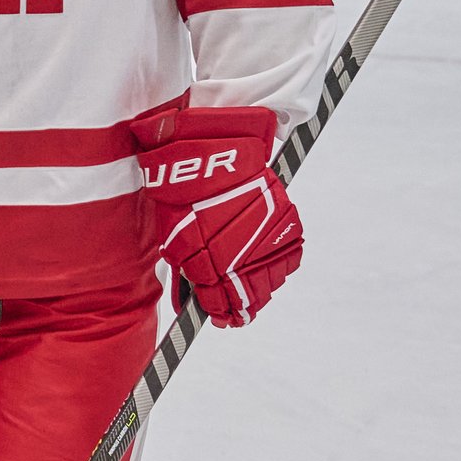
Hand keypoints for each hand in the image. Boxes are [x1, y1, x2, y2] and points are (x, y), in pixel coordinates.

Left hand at [131, 105, 302, 326]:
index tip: (220, 318)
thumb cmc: (184, 182)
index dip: (218, 311)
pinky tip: (268, 268)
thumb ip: (183, 260)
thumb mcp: (171, 223)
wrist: (215, 142)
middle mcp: (241, 247)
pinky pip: (289, 254)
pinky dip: (279, 264)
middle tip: (236, 314)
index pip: (218, 297)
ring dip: (261, 287)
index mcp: (207, 252)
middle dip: (242, 306)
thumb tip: (191, 289)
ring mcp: (266, 233)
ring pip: (270, 276)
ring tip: (251, 294)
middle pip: (248, 292)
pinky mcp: (286, 218)